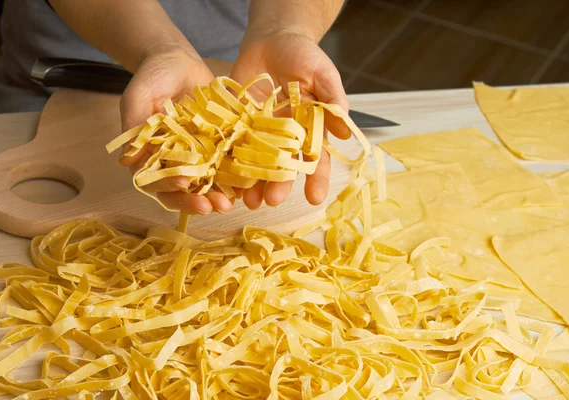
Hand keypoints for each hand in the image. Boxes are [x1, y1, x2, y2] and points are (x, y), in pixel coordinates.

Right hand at [119, 49, 233, 213]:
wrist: (178, 60)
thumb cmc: (152, 77)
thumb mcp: (138, 96)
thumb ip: (134, 126)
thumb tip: (128, 161)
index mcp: (149, 157)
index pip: (155, 181)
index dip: (168, 188)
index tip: (184, 185)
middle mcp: (173, 162)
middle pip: (182, 190)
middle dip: (197, 201)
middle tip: (214, 207)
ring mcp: (197, 156)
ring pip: (206, 184)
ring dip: (218, 196)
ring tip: (231, 202)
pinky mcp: (217, 147)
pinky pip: (226, 166)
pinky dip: (235, 177)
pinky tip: (247, 182)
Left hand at [231, 30, 349, 209]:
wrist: (271, 38)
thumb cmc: (303, 54)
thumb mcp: (322, 72)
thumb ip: (332, 98)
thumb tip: (344, 131)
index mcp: (310, 129)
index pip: (316, 159)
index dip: (316, 179)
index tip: (315, 198)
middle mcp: (286, 137)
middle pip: (284, 166)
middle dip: (279, 185)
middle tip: (272, 200)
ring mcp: (261, 132)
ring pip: (257, 162)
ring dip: (253, 183)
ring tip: (247, 201)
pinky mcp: (238, 123)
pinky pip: (233, 145)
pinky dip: (228, 162)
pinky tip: (224, 178)